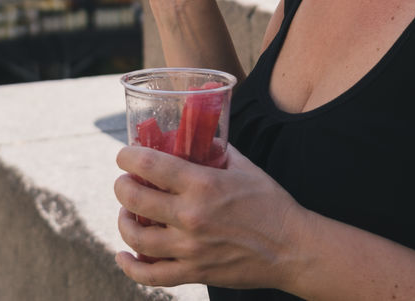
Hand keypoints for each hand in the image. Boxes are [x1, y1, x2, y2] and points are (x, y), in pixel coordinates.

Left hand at [113, 145, 305, 289]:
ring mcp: (190, 247)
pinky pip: (150, 274)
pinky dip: (130, 265)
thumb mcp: (246, 168)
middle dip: (122, 186)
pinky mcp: (194, 272)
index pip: (150, 164)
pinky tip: (124, 254)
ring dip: (123, 220)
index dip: (128, 156)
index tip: (124, 155)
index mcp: (203, 184)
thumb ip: (218, 152)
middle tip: (125, 181)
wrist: (292, 249)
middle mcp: (191, 215)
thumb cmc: (272, 205)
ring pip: (136, 235)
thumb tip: (200, 140)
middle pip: (135, 198)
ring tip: (127, 212)